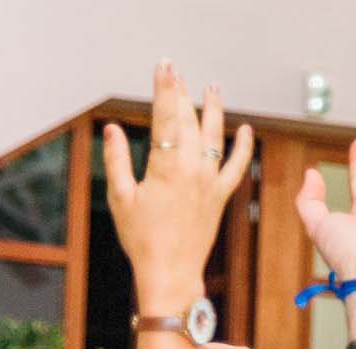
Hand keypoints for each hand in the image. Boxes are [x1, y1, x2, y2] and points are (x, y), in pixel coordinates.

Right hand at [103, 64, 253, 310]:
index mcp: (166, 167)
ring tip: (212, 88)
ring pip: (214, 135)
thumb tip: (112, 130)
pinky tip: (243, 129)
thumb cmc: (140, 239)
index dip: (164, 89)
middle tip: (177, 76)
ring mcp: (210, 180)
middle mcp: (193, 168)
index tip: (164, 68)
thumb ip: (116, 161)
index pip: (166, 117)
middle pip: (189, 121)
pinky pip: (236, 165)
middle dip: (182, 95)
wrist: (169, 272)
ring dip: (213, 109)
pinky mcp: (221, 195)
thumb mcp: (120, 199)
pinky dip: (242, 145)